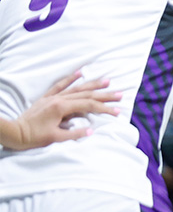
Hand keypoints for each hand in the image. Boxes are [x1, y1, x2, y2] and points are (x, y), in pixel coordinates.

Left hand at [1, 70, 120, 150]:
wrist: (13, 132)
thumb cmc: (33, 137)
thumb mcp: (55, 138)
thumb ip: (74, 134)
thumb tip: (92, 130)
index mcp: (62, 108)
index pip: (89, 106)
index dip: (105, 108)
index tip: (117, 111)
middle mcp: (59, 99)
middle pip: (86, 95)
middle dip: (104, 95)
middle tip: (119, 94)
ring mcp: (53, 97)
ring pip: (77, 88)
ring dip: (93, 85)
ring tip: (107, 81)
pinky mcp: (47, 98)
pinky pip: (60, 85)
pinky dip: (70, 78)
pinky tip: (80, 73)